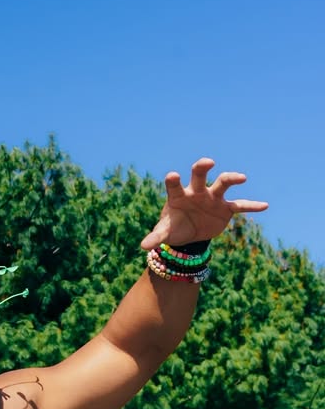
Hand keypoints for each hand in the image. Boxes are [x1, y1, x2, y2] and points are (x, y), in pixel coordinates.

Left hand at [140, 158, 267, 250]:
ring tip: (241, 178)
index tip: (173, 176)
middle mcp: (197, 192)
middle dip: (202, 168)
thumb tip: (143, 246)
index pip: (174, 184)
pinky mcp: (226, 208)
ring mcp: (213, 198)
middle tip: (208, 162)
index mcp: (178, 195)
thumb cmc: (174, 228)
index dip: (173, 180)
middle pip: (199, 175)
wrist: (190, 235)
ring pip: (223, 183)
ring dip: (231, 179)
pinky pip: (240, 205)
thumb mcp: (164, 233)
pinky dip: (252, 205)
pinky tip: (264, 205)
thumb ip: (155, 237)